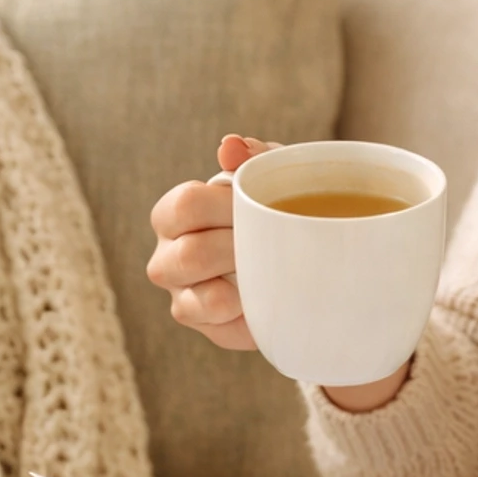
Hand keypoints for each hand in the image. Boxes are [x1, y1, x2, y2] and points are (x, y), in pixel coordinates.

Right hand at [146, 135, 413, 409]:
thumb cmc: (278, 207)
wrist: (309, 257)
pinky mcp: (206, 326)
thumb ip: (254, 156)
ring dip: (237, 285)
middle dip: (236, 250)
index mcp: (177, 213)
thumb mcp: (274, 175)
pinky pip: (216, 329)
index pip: (185, 206)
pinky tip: (263, 297)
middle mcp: (169, 254)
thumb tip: (230, 147)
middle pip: (186, 256)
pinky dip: (243, 314)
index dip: (225, 207)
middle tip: (271, 243)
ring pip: (189, 300)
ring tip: (265, 270)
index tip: (263, 207)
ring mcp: (182, 293)